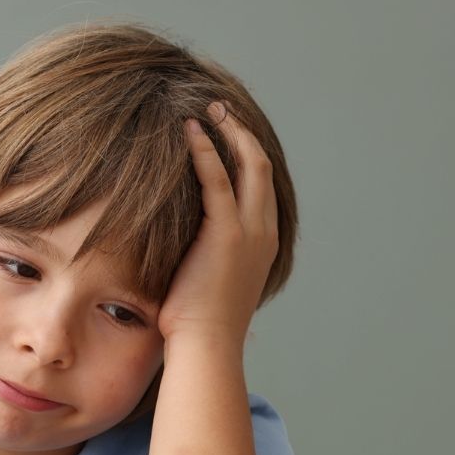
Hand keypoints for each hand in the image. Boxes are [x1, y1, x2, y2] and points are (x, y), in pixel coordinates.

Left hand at [158, 101, 279, 345]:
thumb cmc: (200, 324)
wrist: (206, 345)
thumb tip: (193, 254)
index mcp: (263, 243)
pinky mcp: (226, 233)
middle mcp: (264, 232)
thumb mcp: (213, 283)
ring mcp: (249, 231)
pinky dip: (205, 151)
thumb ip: (211, 258)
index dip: (248, 154)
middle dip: (243, 133)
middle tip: (221, 109)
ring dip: (228, 132)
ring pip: (247, 164)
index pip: (262, 186)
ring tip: (208, 110)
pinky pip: (218, 180)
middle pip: (262, 166)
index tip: (230, 133)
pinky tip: (191, 131)